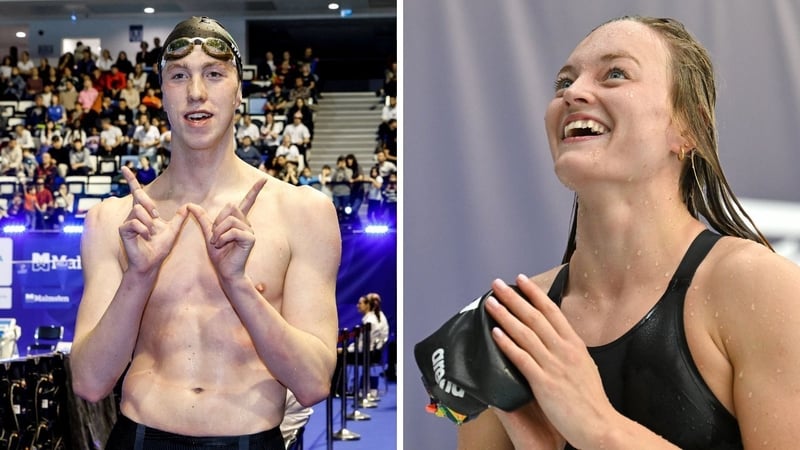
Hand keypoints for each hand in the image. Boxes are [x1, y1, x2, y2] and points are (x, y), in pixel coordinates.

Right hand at [118, 166, 188, 274]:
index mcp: (144, 213)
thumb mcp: (173, 231)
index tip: (124, 168)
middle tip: (156, 217)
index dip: (131, 180)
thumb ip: (179, 218)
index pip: (137, 193)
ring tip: (150, 233)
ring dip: (149, 222)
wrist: (151, 263)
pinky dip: (143, 229)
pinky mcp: (123, 230)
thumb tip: (187, 206)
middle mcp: (134, 215)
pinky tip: (146, 237)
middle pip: (140, 198)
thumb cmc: (159, 249)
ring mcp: (127, 222)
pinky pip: (134, 222)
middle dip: (150, 206)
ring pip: (139, 210)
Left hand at [187, 177, 267, 281]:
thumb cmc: (219, 255)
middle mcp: (246, 224)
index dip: (255, 190)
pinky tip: (222, 245)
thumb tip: (190, 205)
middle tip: (216, 237)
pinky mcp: (250, 238)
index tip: (264, 178)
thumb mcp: (208, 234)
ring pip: (230, 219)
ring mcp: (250, 231)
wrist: (225, 272)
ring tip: (217, 243)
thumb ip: (202, 219)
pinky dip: (223, 238)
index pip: (248, 202)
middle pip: (230, 207)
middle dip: (218, 221)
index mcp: (239, 221)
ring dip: (218, 232)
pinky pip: (233, 230)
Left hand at [485, 275, 614, 447]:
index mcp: (575, 344)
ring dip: (505, 315)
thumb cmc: (591, 400)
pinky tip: (495, 332)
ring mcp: (554, 365)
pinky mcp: (544, 383)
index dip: (535, 294)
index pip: (552, 311)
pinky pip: (522, 358)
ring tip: (490, 302)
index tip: (521, 280)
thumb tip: (557, 337)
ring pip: (525, 333)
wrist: (600, 425)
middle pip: (535, 316)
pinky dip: (507, 344)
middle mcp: (564, 350)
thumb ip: (570, 350)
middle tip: (496, 284)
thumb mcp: (585, 365)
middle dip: (514, 298)